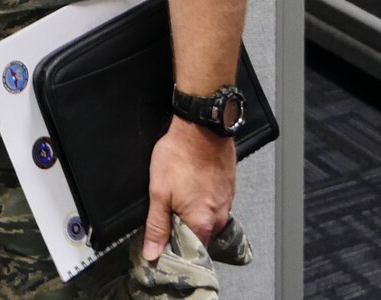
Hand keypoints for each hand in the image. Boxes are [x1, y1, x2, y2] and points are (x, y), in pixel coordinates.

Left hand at [141, 117, 236, 260]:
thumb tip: (152, 253)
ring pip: (207, 218)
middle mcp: (220, 217)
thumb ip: (156, 226)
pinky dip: (201, 199)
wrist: (201, 126)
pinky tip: (190, 186)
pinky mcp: (228, 187)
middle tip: (167, 214)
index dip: (175, 250)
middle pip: (200, 236)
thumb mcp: (159, 193)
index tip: (163, 244)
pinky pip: (214, 202)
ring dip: (193, 212)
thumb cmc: (181, 155)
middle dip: (183, 229)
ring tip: (179, 195)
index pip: (192, 253)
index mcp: (203, 223)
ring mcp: (226, 201)